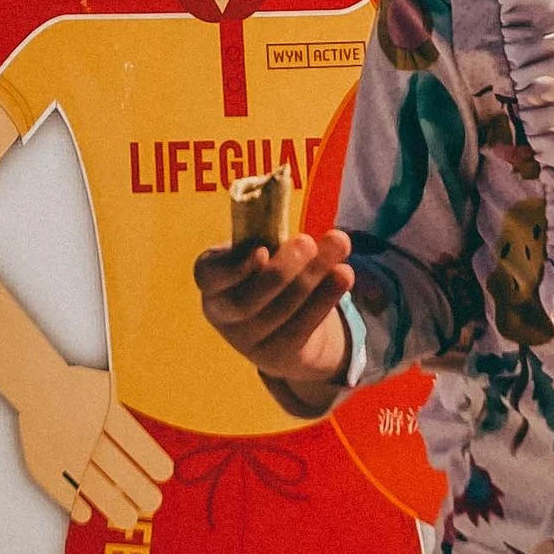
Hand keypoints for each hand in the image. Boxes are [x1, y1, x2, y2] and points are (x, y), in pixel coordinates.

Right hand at [16, 362, 172, 528]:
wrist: (38, 386)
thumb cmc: (80, 390)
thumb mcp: (110, 391)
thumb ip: (128, 413)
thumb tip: (158, 438)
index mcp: (106, 412)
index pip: (135, 442)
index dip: (151, 461)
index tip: (165, 475)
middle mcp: (86, 434)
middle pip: (118, 469)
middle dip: (138, 489)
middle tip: (153, 503)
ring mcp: (65, 452)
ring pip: (93, 485)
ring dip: (112, 505)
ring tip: (128, 519)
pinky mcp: (45, 464)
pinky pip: (62, 490)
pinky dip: (74, 505)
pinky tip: (87, 515)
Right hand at [195, 227, 354, 403]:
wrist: (283, 322)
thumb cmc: (268, 270)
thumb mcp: (260, 248)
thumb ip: (266, 233)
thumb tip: (280, 196)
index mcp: (212, 281)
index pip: (209, 276)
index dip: (233, 267)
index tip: (261, 249)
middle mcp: (222, 315)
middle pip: (247, 301)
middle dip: (281, 271)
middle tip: (307, 242)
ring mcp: (247, 342)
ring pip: (280, 313)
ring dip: (313, 278)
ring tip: (339, 245)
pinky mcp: (277, 357)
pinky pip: (302, 329)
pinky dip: (326, 299)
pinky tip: (344, 274)